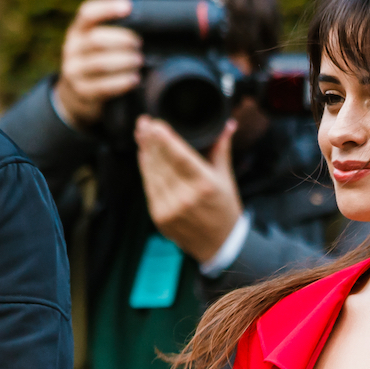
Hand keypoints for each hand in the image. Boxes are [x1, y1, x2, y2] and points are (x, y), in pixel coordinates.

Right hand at [54, 0, 140, 128]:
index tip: (128, 6)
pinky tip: (135, 79)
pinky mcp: (82, 91)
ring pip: (100, 64)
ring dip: (125, 61)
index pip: (87, 13)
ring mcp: (74, 71)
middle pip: (96, 39)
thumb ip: (111, 31)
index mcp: (77, 30)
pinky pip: (103, 86)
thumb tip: (143, 18)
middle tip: (139, 43)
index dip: (107, 8)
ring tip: (139, 60)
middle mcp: (72, 48)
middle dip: (122, 40)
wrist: (76, 94)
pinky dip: (122, 82)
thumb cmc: (96, 61)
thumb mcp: (96, 43)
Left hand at [135, 116, 243, 262]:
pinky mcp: (159, 217)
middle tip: (143, 122)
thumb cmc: (225, 210)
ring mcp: (170, 209)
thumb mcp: (226, 179)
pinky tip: (143, 156)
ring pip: (151, 174)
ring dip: (145, 153)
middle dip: (150, 141)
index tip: (155, 123)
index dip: (165, 138)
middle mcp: (186, 197)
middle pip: (161, 162)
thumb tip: (228, 124)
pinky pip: (148, 188)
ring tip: (141, 135)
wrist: (219, 246)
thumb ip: (221, 149)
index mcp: (205, 185)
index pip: (180, 156)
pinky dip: (145, 170)